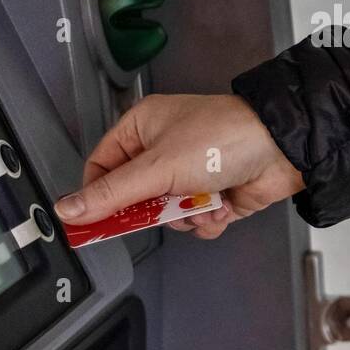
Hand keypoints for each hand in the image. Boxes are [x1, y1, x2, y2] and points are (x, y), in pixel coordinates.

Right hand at [54, 94, 304, 239]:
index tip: (94, 221)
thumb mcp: (157, 168)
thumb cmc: (221, 138)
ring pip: (166, 213)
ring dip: (184, 216)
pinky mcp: (215, 193)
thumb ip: (112, 194)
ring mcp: (191, 172)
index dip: (97, 195)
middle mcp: (164, 148)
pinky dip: (207, 220)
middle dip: (151, 209)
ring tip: (202, 201)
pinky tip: (221, 207)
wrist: (281, 149)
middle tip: (161, 209)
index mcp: (142, 128)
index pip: (102, 166)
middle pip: (134, 196)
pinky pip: (195, 220)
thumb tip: (68, 209)